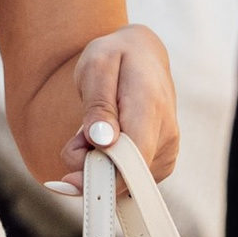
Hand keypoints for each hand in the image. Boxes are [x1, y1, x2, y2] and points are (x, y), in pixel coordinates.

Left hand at [49, 23, 178, 192]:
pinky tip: (107, 142)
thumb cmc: (116, 57)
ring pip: (123, 182)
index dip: (102, 177)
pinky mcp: (163, 162)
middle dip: (89, 166)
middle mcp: (166, 134)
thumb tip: (103, 142)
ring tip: (94, 131)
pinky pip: (128, 180)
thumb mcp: (97, 66)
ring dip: (97, 165)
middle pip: (124, 176)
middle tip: (77, 139)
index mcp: (150, 107)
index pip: (133, 159)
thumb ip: (98, 105)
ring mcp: (168, 151)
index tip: (70, 181)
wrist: (143, 55)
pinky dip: (109, 167)